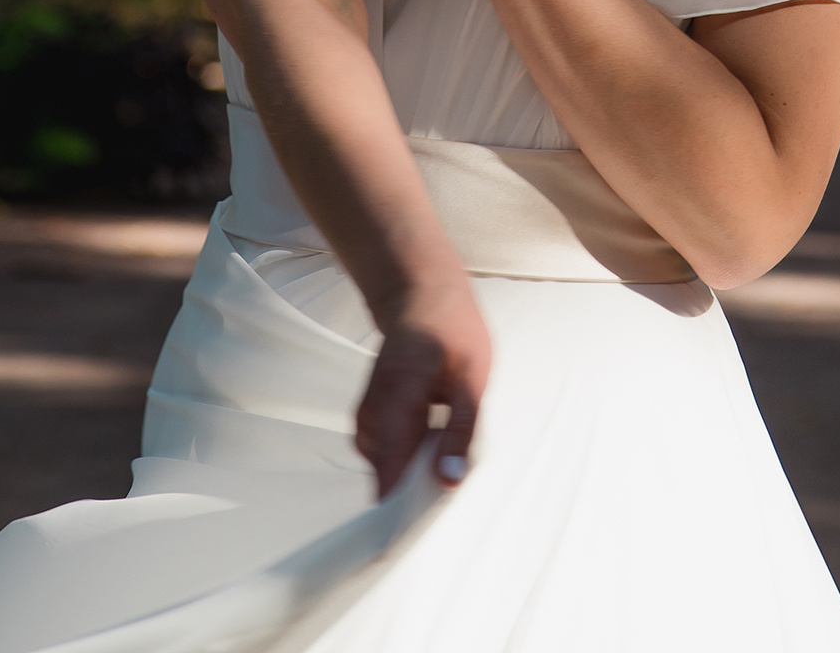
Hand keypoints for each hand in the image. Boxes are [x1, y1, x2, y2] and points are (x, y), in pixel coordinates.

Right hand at [356, 280, 490, 497]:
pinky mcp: (371, 420)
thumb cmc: (451, 333)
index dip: (397, 510)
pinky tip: (435, 441)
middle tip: (450, 490)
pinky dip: (411, 459)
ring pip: (389, 468)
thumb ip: (461, 431)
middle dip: (416, 495)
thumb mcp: (472, 378)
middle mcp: (372, 411)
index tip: (403, 544)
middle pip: (387, 475)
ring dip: (416, 474)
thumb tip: (449, 482)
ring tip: (448, 448)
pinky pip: (389, 455)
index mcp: (397, 396)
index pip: (389, 468)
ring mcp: (367, 416)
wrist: (420, 297)